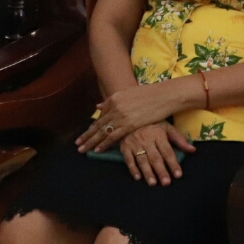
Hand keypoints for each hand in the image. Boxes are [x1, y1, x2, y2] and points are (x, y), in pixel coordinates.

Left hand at [76, 80, 191, 153]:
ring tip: (83, 149)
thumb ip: (114, 101)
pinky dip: (103, 144)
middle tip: (78, 144)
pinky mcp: (128, 124)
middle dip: (87, 135)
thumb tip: (98, 106)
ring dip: (91, 142)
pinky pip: (112, 136)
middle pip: (98, 124)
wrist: (164, 95)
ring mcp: (120, 115)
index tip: (87, 134)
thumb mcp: (130, 94)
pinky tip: (97, 150)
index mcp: (114, 98)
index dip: (93, 126)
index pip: (101, 115)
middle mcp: (114, 106)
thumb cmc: (151, 94)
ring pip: (102, 132)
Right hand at [120, 123, 195, 186]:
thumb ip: (179, 139)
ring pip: (142, 160)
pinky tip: (138, 177)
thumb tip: (193, 150)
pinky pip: (128, 159)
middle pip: (155, 157)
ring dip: (147, 172)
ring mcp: (134, 143)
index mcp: (158, 134)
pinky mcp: (124, 147)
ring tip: (153, 183)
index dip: (173, 163)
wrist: (130, 118)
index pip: (167, 151)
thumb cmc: (152, 125)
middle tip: (166, 182)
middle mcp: (146, 139)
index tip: (178, 175)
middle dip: (161, 171)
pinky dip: (133, 169)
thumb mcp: (166, 127)